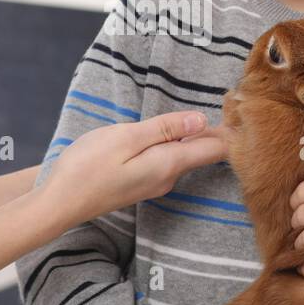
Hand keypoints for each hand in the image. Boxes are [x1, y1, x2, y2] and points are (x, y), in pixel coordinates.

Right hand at [41, 111, 228, 227]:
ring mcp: (155, 182)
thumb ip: (165, 129)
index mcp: (169, 164)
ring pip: (186, 155)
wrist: (59, 203)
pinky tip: (175, 130)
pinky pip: (169, 159)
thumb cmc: (87, 167)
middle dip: (218, 129)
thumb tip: (202, 120)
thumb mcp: (126, 138)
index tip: (243, 106)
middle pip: (204, 151)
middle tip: (236, 102)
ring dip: (196, 134)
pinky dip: (177, 142)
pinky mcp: (141, 182)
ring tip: (212, 111)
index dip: (232, 128)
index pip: (216, 148)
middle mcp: (169, 177)